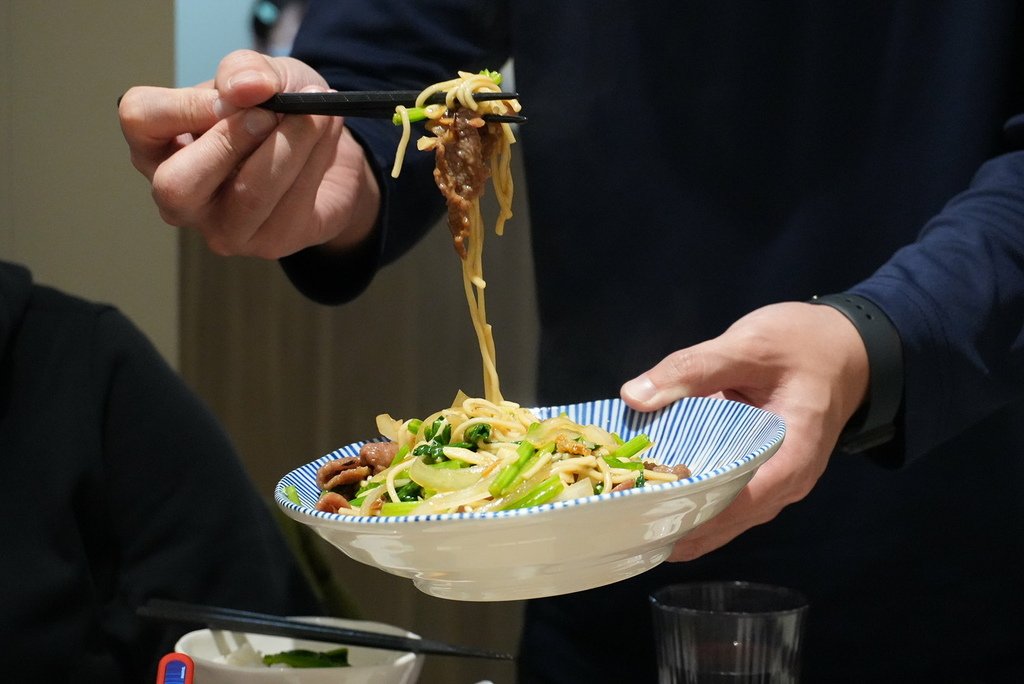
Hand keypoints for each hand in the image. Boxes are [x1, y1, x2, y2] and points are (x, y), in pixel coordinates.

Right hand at [118, 49, 379, 257]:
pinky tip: (325, 138)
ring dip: (290, 146)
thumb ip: (244, 71)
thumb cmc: (276, 112)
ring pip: (248, 195)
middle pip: (176, 185)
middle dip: (231, 141)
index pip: (140, 120)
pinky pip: (292, 204)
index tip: (235, 92)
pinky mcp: (268, 243)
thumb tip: (247, 87)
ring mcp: (222, 228)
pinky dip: (316, 161)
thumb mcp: (260, 76)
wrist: (325, 152)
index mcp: (158, 145)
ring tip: (317, 115)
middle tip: (270, 113)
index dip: (187, 104)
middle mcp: (179, 196)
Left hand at [620, 301, 869, 560]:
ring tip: (625, 516)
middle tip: (617, 522)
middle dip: (673, 521)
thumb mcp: (749, 345)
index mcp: (791, 459)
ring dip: (679, 514)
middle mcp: (785, 483)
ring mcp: (774, 482)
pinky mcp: (760, 471)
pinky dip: (691, 495)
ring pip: (722, 514)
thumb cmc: (805, 344)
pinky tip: (652, 492)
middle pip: (723, 520)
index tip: (638, 517)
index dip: (685, 515)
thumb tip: (635, 396)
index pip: (734, 505)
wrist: (845, 345)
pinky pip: (724, 494)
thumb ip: (693, 368)